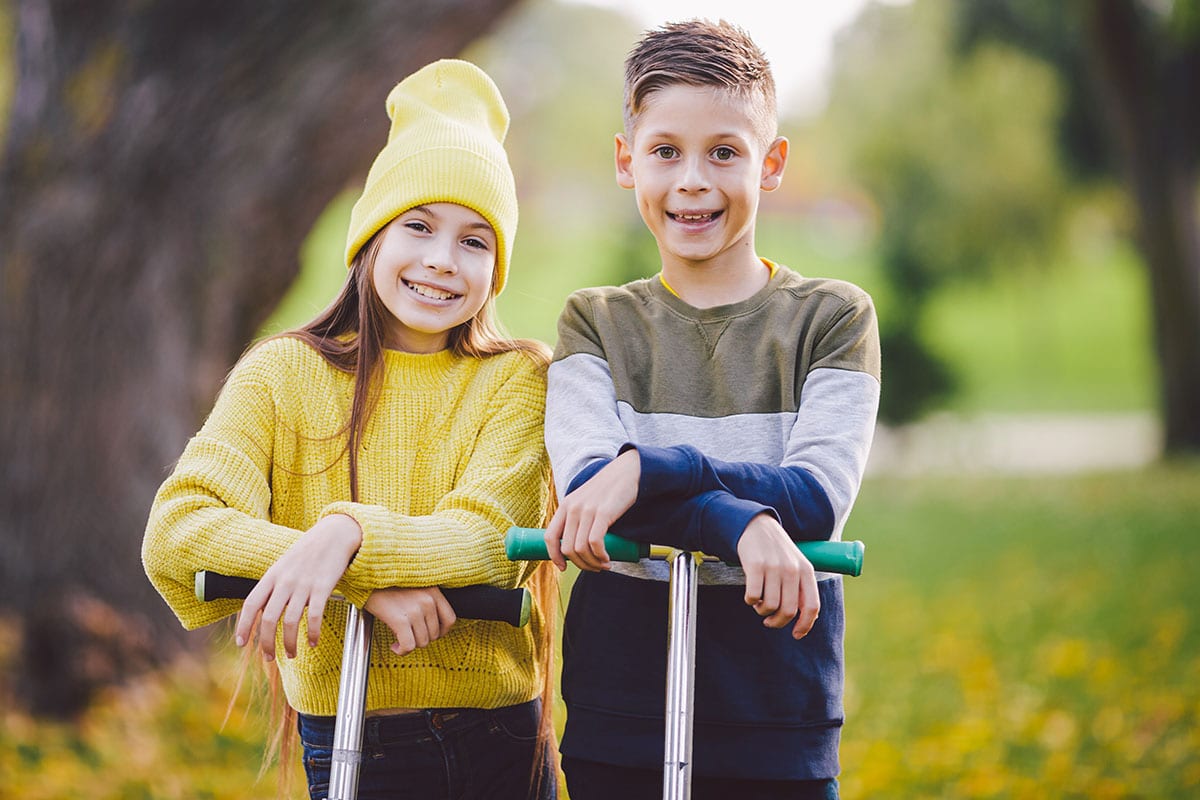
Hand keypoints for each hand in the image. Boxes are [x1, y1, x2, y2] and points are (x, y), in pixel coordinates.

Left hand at [234, 514, 362, 660]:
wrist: (335, 534)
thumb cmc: (309, 551)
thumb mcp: (285, 564)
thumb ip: (274, 585)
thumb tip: (262, 610)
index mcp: (272, 575)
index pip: (251, 604)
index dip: (243, 625)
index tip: (241, 643)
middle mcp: (285, 581)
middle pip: (269, 619)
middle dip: (266, 643)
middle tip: (269, 658)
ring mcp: (304, 584)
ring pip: (290, 621)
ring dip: (289, 643)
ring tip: (292, 654)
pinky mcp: (323, 587)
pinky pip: (314, 616)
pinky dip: (312, 633)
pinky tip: (313, 642)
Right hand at [365, 587, 455, 655]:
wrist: (366, 577)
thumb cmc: (388, 583)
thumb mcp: (415, 586)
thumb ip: (427, 600)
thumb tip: (431, 625)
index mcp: (433, 591)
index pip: (450, 619)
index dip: (441, 632)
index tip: (430, 633)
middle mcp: (427, 600)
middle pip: (434, 634)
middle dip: (421, 638)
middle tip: (408, 634)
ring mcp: (415, 610)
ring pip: (422, 642)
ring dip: (410, 645)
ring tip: (399, 638)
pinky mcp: (400, 620)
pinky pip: (408, 646)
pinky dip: (402, 651)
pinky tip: (394, 647)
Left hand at [545, 449, 639, 571]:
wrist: (627, 471)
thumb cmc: (609, 490)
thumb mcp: (586, 500)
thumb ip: (578, 517)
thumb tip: (577, 546)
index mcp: (565, 506)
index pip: (549, 537)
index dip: (554, 556)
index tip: (563, 567)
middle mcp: (572, 508)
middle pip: (567, 548)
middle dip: (580, 564)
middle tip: (594, 567)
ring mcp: (587, 510)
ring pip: (581, 549)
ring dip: (592, 563)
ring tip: (604, 565)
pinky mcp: (603, 513)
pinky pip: (595, 543)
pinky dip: (600, 556)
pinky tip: (607, 558)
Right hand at [737, 513, 819, 638]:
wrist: (756, 525)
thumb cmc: (777, 551)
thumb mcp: (796, 565)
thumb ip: (802, 588)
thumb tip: (809, 618)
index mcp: (806, 570)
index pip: (812, 606)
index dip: (805, 625)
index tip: (796, 635)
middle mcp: (792, 569)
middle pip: (788, 611)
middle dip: (776, 622)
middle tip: (768, 620)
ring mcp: (774, 566)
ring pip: (769, 606)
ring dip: (761, 610)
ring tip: (759, 603)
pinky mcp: (755, 565)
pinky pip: (753, 596)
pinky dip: (750, 601)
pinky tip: (750, 596)